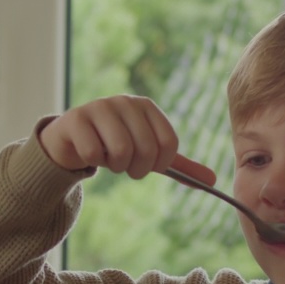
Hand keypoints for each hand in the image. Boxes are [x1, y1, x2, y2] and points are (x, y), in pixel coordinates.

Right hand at [38, 95, 215, 183]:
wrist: (71, 141)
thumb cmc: (114, 147)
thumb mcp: (148, 156)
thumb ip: (178, 167)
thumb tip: (213, 181)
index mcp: (147, 107)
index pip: (168, 143)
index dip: (159, 163)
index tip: (148, 165)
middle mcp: (125, 102)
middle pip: (146, 149)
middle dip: (136, 168)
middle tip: (125, 165)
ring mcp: (99, 106)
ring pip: (121, 151)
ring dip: (115, 166)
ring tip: (107, 158)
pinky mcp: (76, 118)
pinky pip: (94, 152)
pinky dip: (93, 162)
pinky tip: (87, 151)